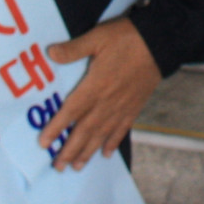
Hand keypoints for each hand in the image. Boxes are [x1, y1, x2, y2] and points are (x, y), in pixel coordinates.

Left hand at [39, 18, 160, 171]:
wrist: (159, 42)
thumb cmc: (126, 38)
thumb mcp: (97, 37)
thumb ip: (74, 49)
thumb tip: (51, 53)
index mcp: (95, 85)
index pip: (71, 111)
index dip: (57, 128)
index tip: (44, 143)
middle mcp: (106, 102)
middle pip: (85, 130)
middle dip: (70, 149)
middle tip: (58, 167)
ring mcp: (121, 107)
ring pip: (101, 134)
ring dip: (88, 151)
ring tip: (77, 167)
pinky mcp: (134, 107)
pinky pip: (121, 130)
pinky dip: (113, 143)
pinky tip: (105, 154)